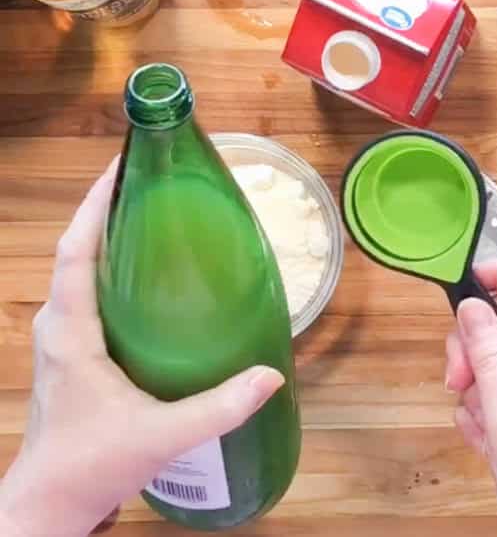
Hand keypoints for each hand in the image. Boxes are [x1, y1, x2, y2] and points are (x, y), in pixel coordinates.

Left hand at [0, 161, 284, 536]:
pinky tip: (151, 275)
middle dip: (108, 210)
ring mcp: (61, 339)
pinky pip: (88, 293)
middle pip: (78, 250)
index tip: (123, 168)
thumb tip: (272, 375)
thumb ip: (218, 407)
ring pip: (81, 272)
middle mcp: (59, 326)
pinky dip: (112, 269)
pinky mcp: (72, 353)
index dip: (95, 205)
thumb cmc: (92, 465)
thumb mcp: (160, 436)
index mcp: (71, 332)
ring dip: (109, 238)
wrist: (51, 502)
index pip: (76, 251)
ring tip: (156, 217)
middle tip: (155, 184)